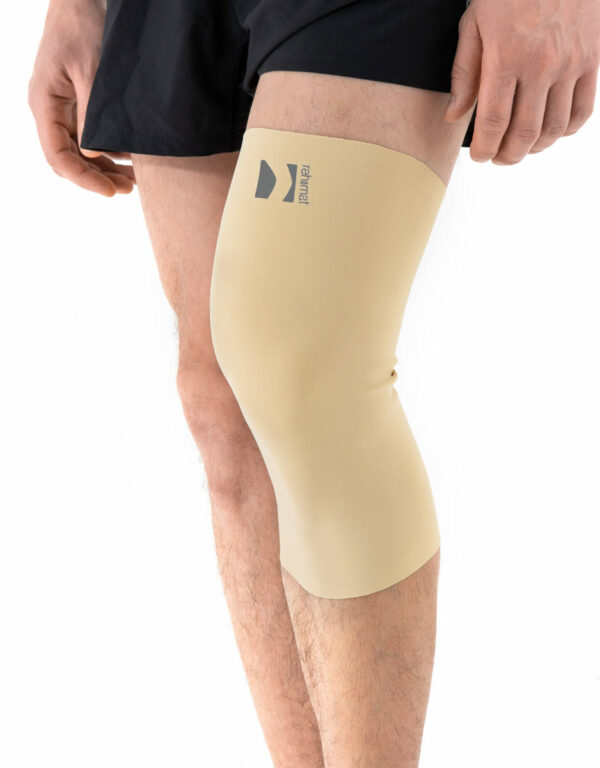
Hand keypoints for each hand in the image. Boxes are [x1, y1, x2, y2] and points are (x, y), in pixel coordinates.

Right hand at [28, 0, 134, 195]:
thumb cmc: (83, 26)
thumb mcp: (92, 72)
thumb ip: (93, 115)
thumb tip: (95, 154)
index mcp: (44, 104)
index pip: (59, 157)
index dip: (84, 179)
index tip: (110, 192)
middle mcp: (50, 110)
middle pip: (70, 159)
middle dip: (97, 177)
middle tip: (128, 189)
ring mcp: (63, 107)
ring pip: (81, 151)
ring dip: (106, 167)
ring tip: (134, 180)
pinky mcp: (78, 102)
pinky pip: (90, 136)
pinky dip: (109, 150)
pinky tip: (131, 159)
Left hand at [444, 0, 599, 163]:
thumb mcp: (475, 23)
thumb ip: (464, 73)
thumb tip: (455, 116)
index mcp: (505, 57)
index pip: (493, 122)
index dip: (485, 149)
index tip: (480, 156)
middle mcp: (540, 64)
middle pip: (524, 133)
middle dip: (508, 156)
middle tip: (498, 158)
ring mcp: (570, 63)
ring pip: (553, 128)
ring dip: (535, 148)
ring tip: (521, 148)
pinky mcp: (592, 58)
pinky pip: (582, 110)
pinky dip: (565, 131)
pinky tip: (549, 132)